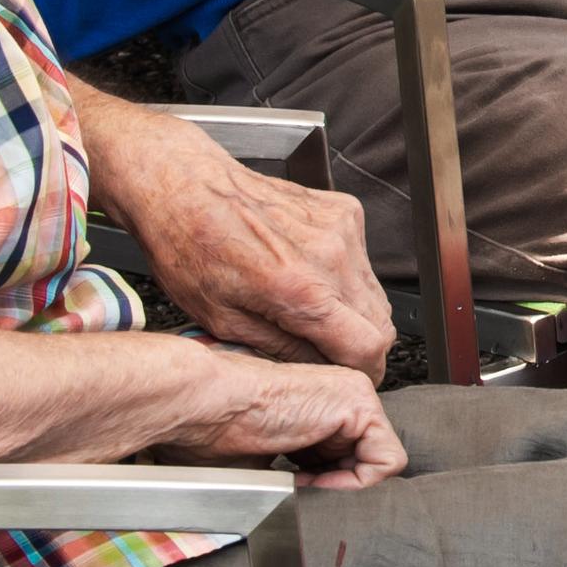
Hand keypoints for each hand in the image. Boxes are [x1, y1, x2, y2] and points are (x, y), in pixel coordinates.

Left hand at [75, 90, 392, 378]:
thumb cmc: (189, 249)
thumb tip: (319, 369)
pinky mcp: (345, 210)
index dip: (364, 372)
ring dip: (353, 310)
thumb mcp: (221, 321)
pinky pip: (362, 260)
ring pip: (375, 291)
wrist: (185, 188)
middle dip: (359, 344)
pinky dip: (343, 276)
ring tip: (308, 310)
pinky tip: (306, 273)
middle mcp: (332, 254)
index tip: (350, 378)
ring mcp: (344, 227)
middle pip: (381, 321)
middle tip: (326, 351)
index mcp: (300, 289)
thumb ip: (281, 350)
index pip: (368, 346)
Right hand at [163, 350, 404, 489]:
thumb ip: (300, 473)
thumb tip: (313, 506)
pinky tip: (315, 482)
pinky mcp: (359, 405)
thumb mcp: (269, 461)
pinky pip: (387, 461)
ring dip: (341, 487)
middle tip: (298, 492)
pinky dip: (356, 484)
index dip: (323, 485)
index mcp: (324, 406)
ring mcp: (356, 396)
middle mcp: (346, 397)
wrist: (203, 406)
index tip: (293, 492)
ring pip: (378, 464)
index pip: (348, 459)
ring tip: (298, 484)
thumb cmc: (214, 432)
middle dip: (335, 487)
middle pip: (366, 461)